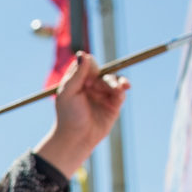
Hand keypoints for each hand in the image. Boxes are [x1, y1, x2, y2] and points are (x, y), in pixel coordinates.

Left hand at [34, 51, 130, 174]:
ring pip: (113, 80)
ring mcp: (102, 94)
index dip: (91, 66)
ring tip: (117, 89)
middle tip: (100, 84)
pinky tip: (123, 88)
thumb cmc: (68, 115)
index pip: (88, 65)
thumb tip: (83, 53)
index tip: (90, 73)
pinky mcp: (113, 104)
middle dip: (104, 77)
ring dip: (116, 82)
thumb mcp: (68, 92)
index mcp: (78, 80)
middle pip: (103, 72)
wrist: (75, 138)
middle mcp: (91, 86)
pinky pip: (120, 92)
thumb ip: (77, 73)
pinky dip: (122, 87)